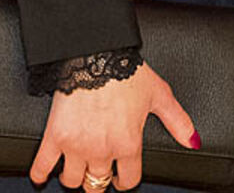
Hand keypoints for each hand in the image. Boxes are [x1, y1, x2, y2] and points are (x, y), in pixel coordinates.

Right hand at [30, 63, 197, 189]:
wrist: (96, 52)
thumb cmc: (128, 71)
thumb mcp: (160, 95)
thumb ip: (178, 121)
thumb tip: (193, 141)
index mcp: (128, 143)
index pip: (128, 180)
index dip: (126, 180)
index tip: (122, 176)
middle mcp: (102, 149)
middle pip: (97, 185)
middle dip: (99, 181)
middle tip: (98, 173)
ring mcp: (77, 145)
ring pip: (72, 181)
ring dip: (74, 177)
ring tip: (77, 169)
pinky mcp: (55, 135)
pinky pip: (42, 166)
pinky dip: (40, 173)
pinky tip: (42, 175)